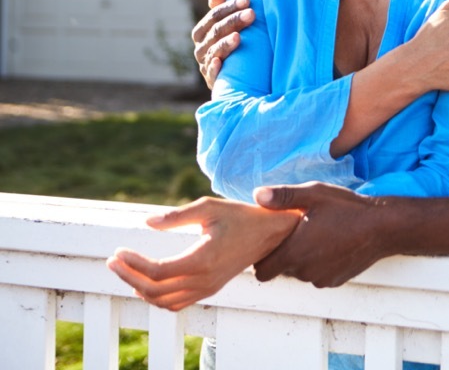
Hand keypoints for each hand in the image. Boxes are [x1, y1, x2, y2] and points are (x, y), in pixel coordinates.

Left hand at [106, 197, 300, 310]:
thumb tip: (147, 222)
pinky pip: (176, 304)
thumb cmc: (240, 216)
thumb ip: (177, 217)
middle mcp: (204, 280)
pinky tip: (146, 283)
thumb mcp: (209, 207)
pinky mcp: (210, 290)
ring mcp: (207, 288)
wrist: (271, 233)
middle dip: (128, 277)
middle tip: (114, 261)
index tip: (118, 251)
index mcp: (203, 259)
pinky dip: (156, 298)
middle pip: (154, 290)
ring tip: (125, 271)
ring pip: (163, 301)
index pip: (157, 271)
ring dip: (139, 289)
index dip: (132, 263)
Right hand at [192, 0, 255, 87]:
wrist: (236, 79)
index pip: (213, 15)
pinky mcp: (212, 80)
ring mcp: (205, 64)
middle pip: (215, 31)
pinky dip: (214, 67)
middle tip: (252, 14)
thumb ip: (222, 7)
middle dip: (233, 21)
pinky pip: (210, 73)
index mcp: (202, 31)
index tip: (247, 0)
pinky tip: (219, 61)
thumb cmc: (232, 45)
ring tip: (238, 36)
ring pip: (214, 50)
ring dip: (226, 43)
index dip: (229, 7)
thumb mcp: (228, 26)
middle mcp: (201, 47)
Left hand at [253, 183, 387, 287]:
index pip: (261, 271)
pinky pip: (318, 275)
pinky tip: (332, 245)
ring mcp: (321, 279)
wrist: (384, 227)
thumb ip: (282, 197)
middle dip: (284, 256)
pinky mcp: (336, 281)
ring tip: (317, 237)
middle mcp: (305, 271)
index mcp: (293, 253)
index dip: (263, 257)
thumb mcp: (314, 194)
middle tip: (297, 234)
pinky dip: (320, 264)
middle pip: (281, 271)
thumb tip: (256, 195)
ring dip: (303, 260)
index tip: (272, 242)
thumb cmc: (348, 209)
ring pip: (301, 273)